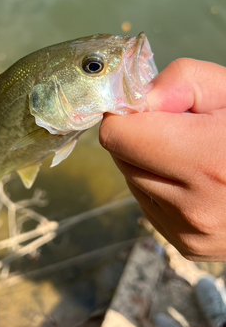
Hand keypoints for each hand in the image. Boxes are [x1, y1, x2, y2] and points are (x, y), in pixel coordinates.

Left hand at [99, 58, 225, 260]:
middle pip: (121, 158)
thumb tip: (140, 99)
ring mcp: (190, 232)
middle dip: (140, 137)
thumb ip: (183, 81)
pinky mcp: (188, 245)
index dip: (127, 114)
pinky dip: (160, 188)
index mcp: (207, 161)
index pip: (118, 135)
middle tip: (178, 129)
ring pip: (133, 181)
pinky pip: (149, 204)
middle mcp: (195, 207)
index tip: (147, 107)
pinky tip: (194, 180)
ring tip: (191, 156)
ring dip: (149, 163)